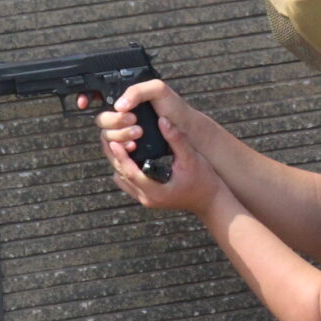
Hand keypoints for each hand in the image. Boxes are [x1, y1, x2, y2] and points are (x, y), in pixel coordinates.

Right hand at [82, 78, 192, 154]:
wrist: (187, 131)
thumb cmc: (174, 108)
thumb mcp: (157, 90)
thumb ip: (136, 91)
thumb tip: (118, 106)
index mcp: (125, 98)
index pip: (97, 95)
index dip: (86, 96)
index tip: (84, 102)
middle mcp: (122, 115)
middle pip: (101, 119)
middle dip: (113, 121)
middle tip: (132, 119)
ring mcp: (124, 132)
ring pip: (106, 136)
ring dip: (119, 134)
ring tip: (138, 133)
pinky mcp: (130, 148)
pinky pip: (115, 150)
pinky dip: (121, 148)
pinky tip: (134, 146)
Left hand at [104, 117, 225, 217]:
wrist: (211, 201)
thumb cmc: (204, 180)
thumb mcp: (191, 158)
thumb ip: (176, 139)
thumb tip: (163, 120)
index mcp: (156, 191)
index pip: (130, 172)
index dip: (120, 156)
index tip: (114, 140)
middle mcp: (147, 198)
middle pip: (120, 175)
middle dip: (114, 156)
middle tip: (109, 136)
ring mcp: (146, 199)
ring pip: (122, 179)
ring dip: (118, 162)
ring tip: (116, 141)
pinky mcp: (148, 197)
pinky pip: (129, 182)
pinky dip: (125, 168)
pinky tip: (128, 153)